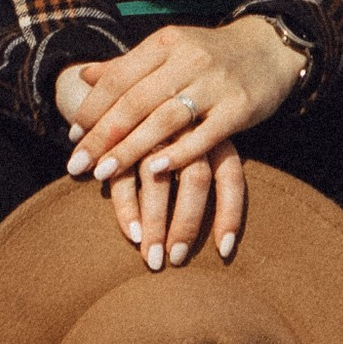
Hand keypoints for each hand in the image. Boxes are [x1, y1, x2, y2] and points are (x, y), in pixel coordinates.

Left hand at [57, 16, 300, 263]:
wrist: (270, 48)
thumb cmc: (210, 55)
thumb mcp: (169, 51)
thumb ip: (129, 65)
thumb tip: (84, 76)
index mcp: (165, 44)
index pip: (119, 78)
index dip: (92, 109)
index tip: (72, 138)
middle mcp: (188, 59)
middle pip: (136, 102)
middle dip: (102, 136)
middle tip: (78, 165)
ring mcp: (216, 83)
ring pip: (165, 119)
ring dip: (131, 149)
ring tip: (104, 173)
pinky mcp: (239, 108)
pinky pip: (204, 134)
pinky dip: (178, 153)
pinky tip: (154, 170)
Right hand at [102, 135, 246, 271]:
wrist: (112, 83)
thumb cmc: (160, 127)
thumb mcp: (188, 144)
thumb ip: (201, 177)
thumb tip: (217, 236)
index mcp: (210, 133)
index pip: (231, 176)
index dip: (230, 214)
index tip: (224, 251)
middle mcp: (186, 128)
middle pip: (196, 179)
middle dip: (187, 224)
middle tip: (177, 260)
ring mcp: (152, 130)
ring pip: (159, 181)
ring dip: (156, 224)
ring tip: (152, 258)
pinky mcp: (119, 137)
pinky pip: (125, 176)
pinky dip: (128, 207)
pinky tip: (131, 234)